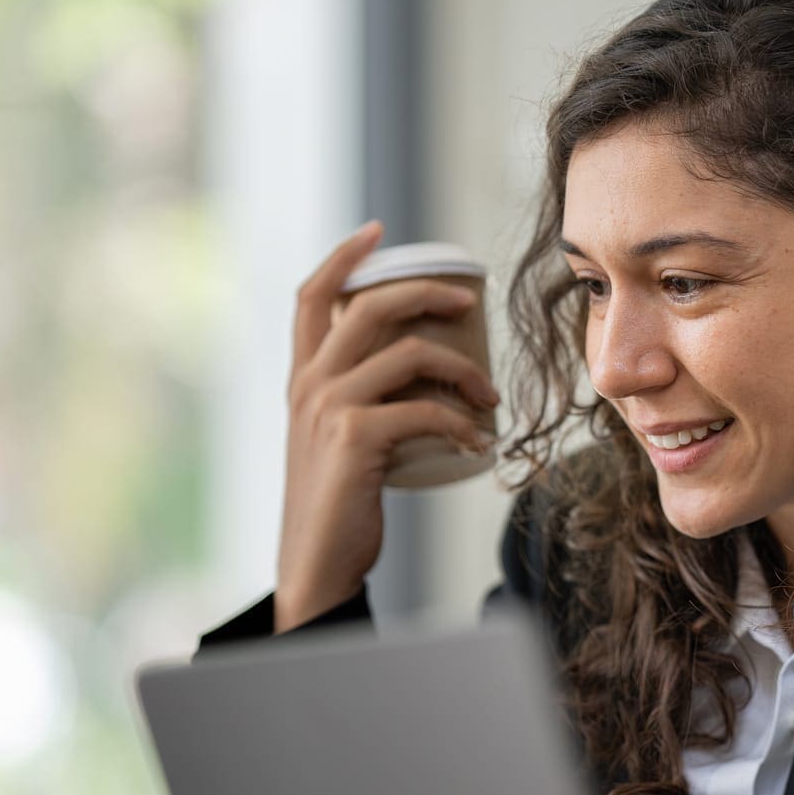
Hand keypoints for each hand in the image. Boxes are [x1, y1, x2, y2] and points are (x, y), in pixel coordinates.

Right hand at [276, 221, 499, 631]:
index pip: (311, 296)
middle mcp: (309, 384)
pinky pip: (426, 409)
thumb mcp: (337, 440)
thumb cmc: (339, 505)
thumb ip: (359, 402)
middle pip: (372, 306)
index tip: (378, 230)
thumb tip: (417, 372)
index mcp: (302, 378)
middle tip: (470, 304)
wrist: (317, 564)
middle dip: (428, 293)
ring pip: (409, 353)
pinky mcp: (355, 438)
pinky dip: (463, 422)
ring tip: (491, 397)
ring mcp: (329, 408)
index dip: (343, 256)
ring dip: (464, 370)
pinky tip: (480, 442)